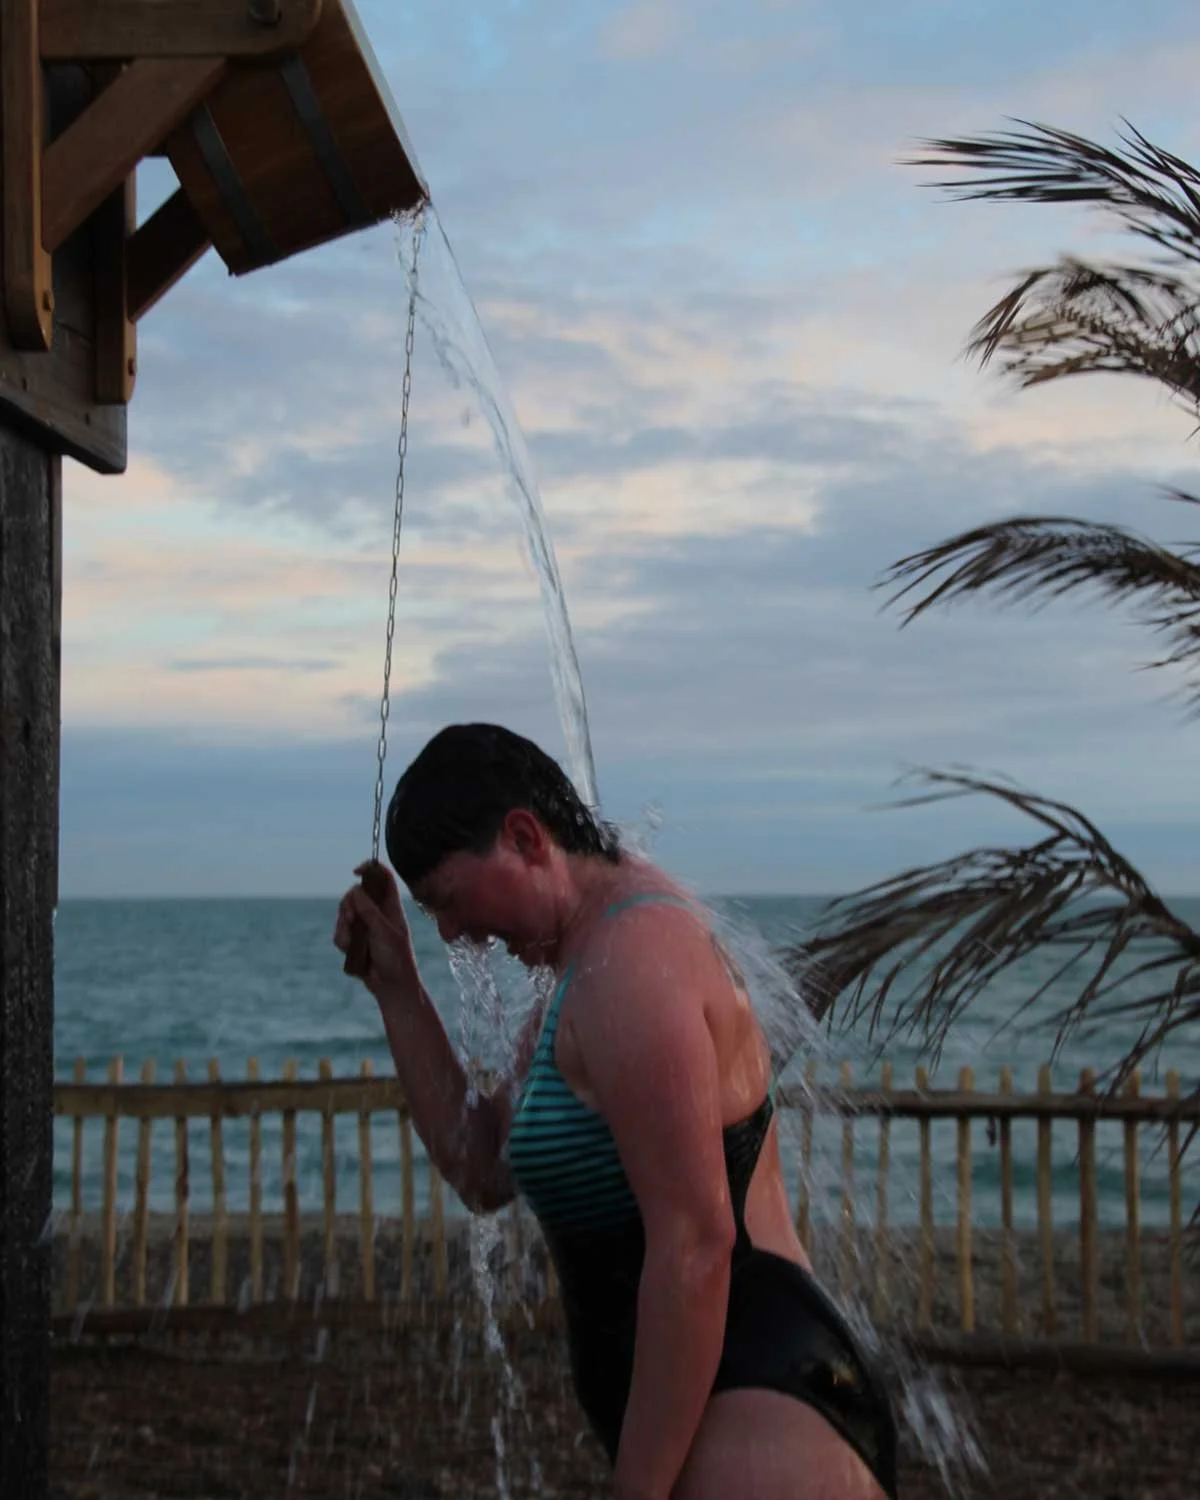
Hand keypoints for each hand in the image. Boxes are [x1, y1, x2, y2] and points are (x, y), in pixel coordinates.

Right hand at [333, 861, 415, 997]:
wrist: (391, 986)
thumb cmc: (395, 958)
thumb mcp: (384, 932)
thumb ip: (369, 911)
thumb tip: (355, 891)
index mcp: (390, 906)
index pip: (382, 877)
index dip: (370, 869)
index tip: (356, 872)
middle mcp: (376, 912)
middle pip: (354, 894)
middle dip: (348, 906)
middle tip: (352, 920)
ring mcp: (364, 926)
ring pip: (343, 914)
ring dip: (345, 928)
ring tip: (356, 943)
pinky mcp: (353, 940)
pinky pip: (339, 933)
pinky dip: (343, 942)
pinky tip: (353, 953)